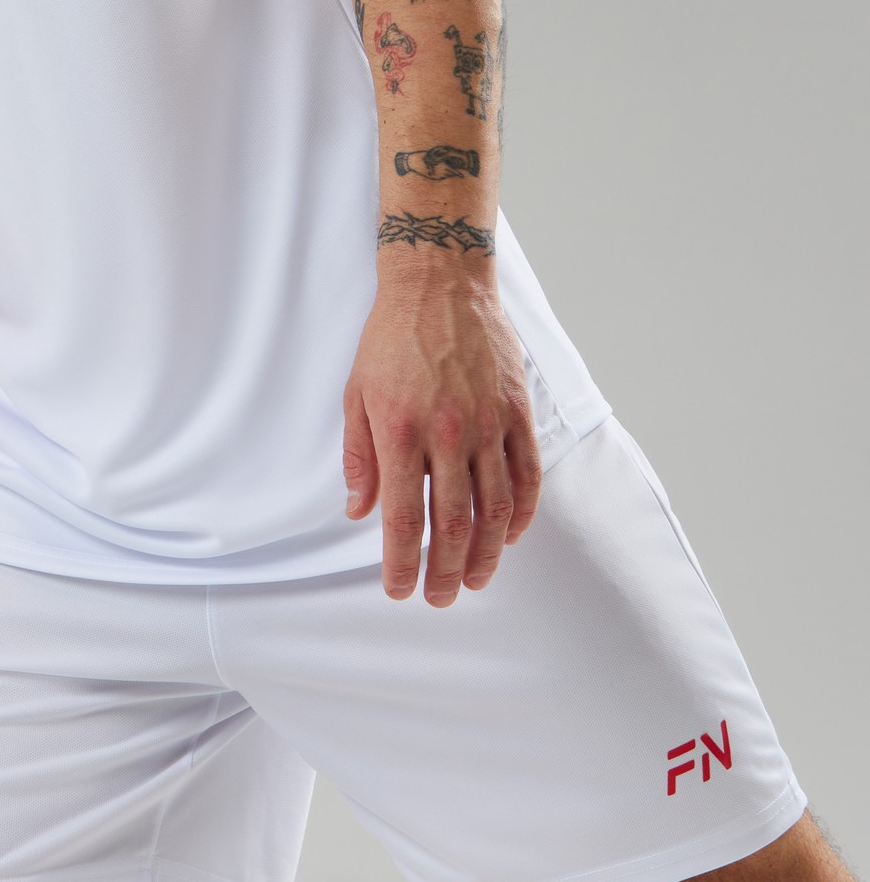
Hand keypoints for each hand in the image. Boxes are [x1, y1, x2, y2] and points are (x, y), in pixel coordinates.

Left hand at [341, 282, 541, 606]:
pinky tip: (509, 536)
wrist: (439, 283)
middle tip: (441, 598)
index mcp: (401, 431)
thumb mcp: (356, 393)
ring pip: (496, 508)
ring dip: (487, 554)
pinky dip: (522, 513)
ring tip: (476, 580)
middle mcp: (448, 433)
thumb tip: (359, 511)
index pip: (403, 516)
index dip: (402, 562)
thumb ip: (359, 456)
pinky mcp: (517, 411)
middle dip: (446, 570)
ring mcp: (489, 423)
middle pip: (454, 523)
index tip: (401, 589)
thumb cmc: (390, 338)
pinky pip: (526, 475)